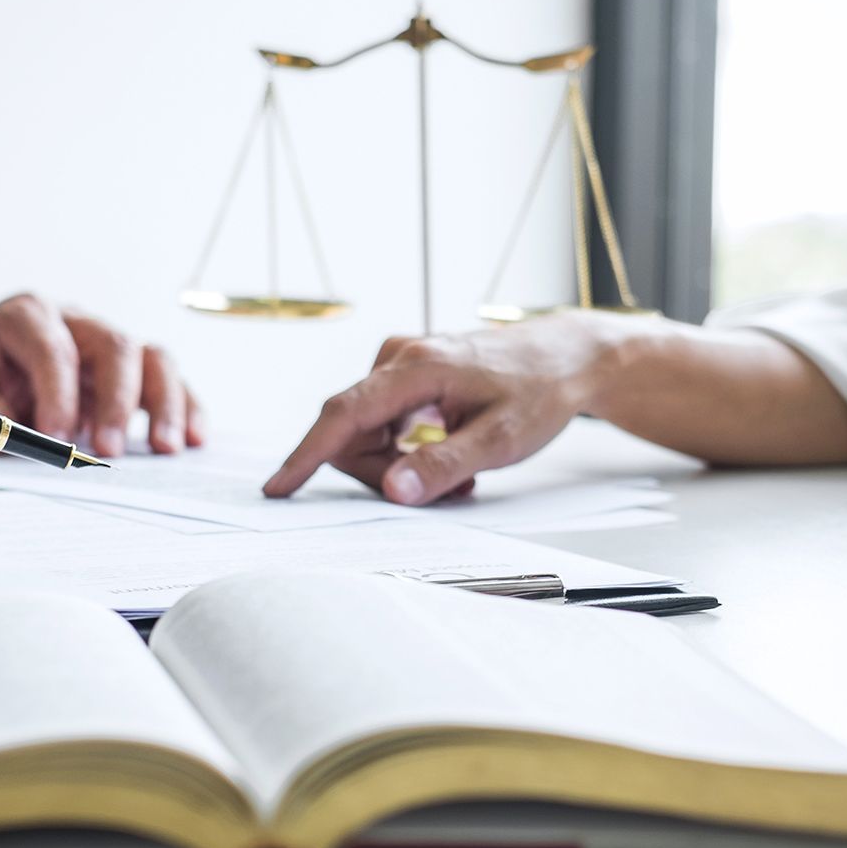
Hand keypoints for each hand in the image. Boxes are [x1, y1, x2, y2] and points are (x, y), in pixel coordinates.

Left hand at [0, 293, 204, 457]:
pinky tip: (193, 439)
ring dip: (164, 404)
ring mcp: (109, 344)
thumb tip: (17, 435)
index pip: (53, 347)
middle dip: (114, 401)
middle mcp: (76, 322)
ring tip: (164, 448)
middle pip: (114, 346)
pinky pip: (170, 381)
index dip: (57, 393)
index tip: (54, 437)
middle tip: (107, 449)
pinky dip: (186, 407)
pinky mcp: (132, 370)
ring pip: (153, 358)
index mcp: (27, 316)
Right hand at [265, 313, 613, 504]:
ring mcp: (403, 362)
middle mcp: (400, 357)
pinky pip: (383, 421)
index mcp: (417, 368)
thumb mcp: (501, 440)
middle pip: (352, 431)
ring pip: (367, 430)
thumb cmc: (540, 392)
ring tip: (458, 475)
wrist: (569, 356)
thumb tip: (392, 491)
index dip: (306, 455)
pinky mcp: (411, 373)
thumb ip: (444, 466)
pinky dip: (407, 449)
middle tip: (443, 490)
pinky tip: (450, 456)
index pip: (344, 415)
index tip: (277, 488)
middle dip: (383, 472)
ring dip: (400, 464)